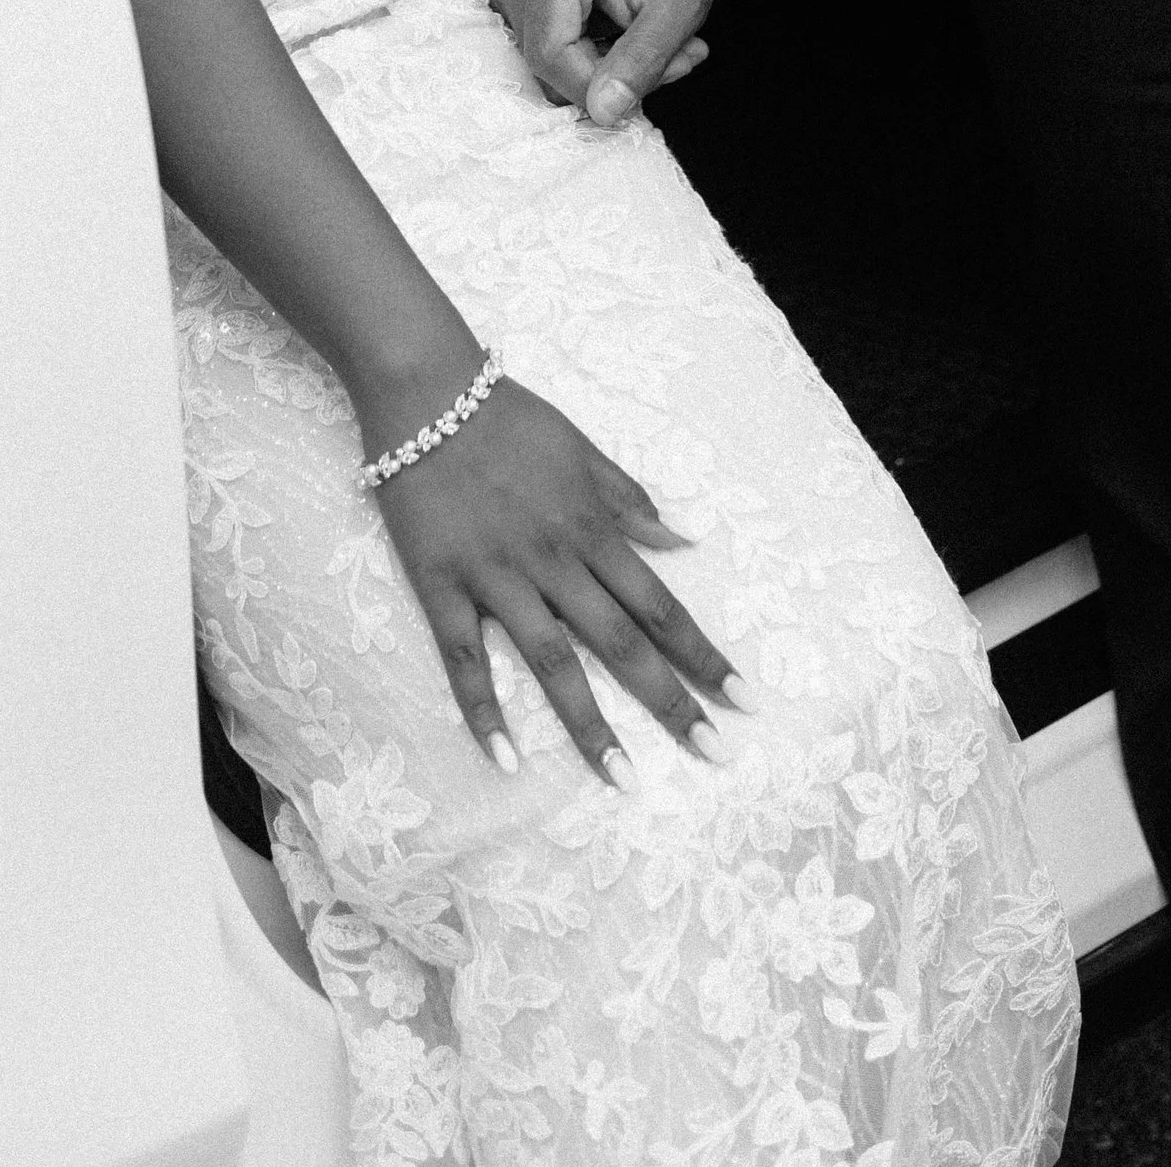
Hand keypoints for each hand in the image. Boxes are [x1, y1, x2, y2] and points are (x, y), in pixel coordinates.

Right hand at [374, 366, 746, 777]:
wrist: (427, 390)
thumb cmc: (510, 418)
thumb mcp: (583, 450)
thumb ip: (631, 499)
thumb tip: (686, 539)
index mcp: (592, 528)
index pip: (661, 604)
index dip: (703, 654)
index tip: (743, 699)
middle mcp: (554, 560)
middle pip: (621, 642)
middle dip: (670, 701)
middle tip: (713, 755)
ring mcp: (498, 577)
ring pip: (552, 663)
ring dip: (590, 724)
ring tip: (624, 780)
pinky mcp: (443, 585)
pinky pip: (465, 657)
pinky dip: (484, 708)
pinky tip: (505, 758)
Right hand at [489, 0, 719, 126]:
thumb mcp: (678, 9)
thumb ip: (642, 62)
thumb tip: (601, 112)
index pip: (552, 55)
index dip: (595, 86)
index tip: (647, 82)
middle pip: (548, 61)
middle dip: (608, 76)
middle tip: (665, 60)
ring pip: (546, 62)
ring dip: (601, 69)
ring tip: (645, 42)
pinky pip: (543, 48)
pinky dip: (584, 56)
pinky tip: (617, 38)